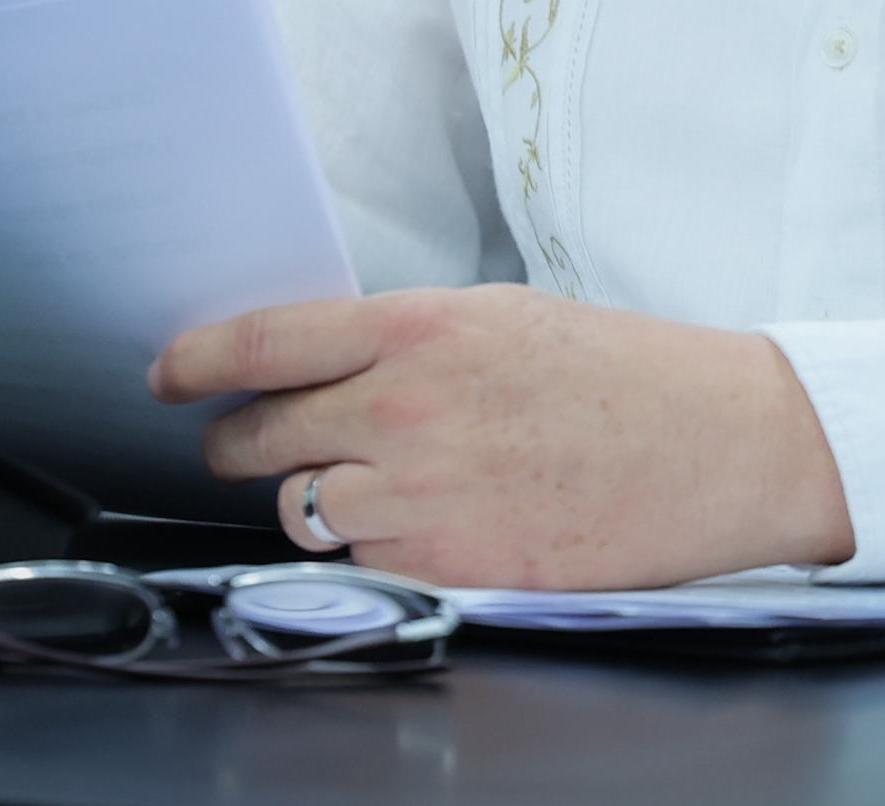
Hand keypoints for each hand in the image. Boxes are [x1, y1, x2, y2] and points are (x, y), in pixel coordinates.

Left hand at [150, 284, 856, 588]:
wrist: (718, 444)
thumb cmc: (622, 374)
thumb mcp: (503, 319)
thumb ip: (405, 342)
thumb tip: (323, 366)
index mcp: (419, 330)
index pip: (262, 344)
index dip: (194, 363)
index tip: (166, 376)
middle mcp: (403, 412)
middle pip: (256, 439)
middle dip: (242, 443)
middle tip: (252, 442)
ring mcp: (421, 498)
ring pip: (302, 509)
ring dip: (317, 499)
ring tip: (377, 483)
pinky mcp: (448, 565)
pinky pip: (362, 563)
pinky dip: (376, 548)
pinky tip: (430, 521)